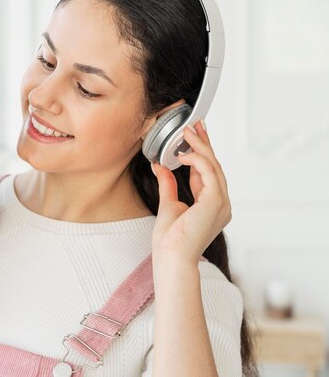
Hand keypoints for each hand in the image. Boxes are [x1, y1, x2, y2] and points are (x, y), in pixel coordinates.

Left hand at [150, 120, 231, 264]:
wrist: (171, 258)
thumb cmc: (170, 241)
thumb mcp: (168, 205)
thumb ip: (168, 185)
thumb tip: (161, 166)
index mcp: (212, 205)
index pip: (208, 172)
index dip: (201, 152)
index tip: (194, 135)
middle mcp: (221, 203)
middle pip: (214, 166)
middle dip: (204, 143)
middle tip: (195, 125)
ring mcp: (221, 203)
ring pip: (214, 166)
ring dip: (200, 147)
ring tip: (187, 132)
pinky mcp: (216, 202)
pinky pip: (210, 173)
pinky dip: (197, 160)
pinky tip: (184, 153)